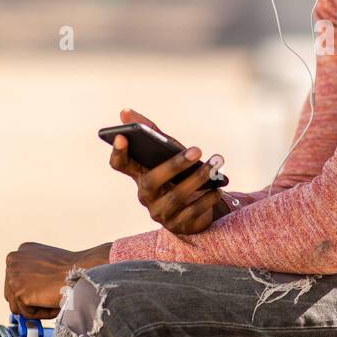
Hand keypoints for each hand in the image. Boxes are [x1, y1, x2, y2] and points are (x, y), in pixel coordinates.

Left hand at [4, 241, 110, 318]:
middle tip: (49, 296)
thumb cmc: (73, 268)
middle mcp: (13, 260)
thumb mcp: (48, 263)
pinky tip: (52, 300)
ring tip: (52, 297)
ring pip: (17, 305)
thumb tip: (26, 293)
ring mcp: (13, 276)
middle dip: (29, 300)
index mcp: (21, 251)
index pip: (16, 279)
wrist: (83, 270)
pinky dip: (40, 313)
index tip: (47, 288)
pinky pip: (26, 313)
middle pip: (12, 293)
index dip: (32, 289)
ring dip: (36, 307)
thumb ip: (33, 274)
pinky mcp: (19, 292)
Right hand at [109, 108, 229, 233]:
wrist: (195, 210)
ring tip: (216, 164)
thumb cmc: (178, 175)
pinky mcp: (178, 225)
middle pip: (153, 180)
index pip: (120, 165)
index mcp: (139, 175)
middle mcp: (145, 195)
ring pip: (177, 196)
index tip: (123, 136)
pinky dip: (207, 198)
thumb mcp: (167, 153)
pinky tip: (218, 187)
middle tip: (197, 149)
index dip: (118, 152)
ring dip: (199, 178)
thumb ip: (150, 132)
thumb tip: (126, 111)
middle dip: (175, 164)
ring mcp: (160, 213)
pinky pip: (193, 211)